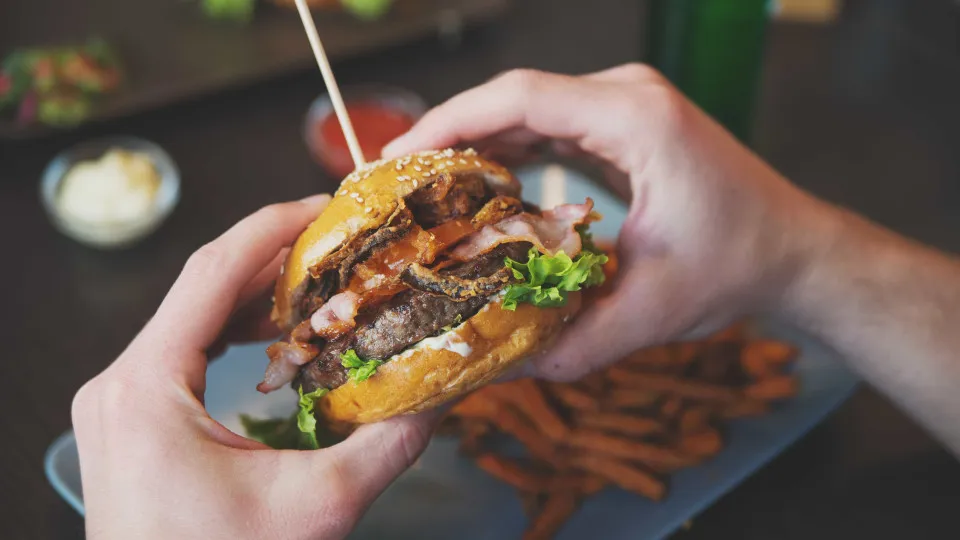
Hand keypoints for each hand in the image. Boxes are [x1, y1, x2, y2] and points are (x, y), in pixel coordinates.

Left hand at [71, 195, 437, 539]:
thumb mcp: (317, 507)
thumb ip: (388, 445)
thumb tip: (444, 392)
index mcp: (146, 387)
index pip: (211, 272)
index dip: (274, 227)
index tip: (327, 206)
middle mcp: (119, 382)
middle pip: (202, 287)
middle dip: (275, 258)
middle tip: (341, 243)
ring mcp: (118, 401)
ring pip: (192, 317)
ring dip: (255, 295)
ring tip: (320, 281)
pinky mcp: (131, 420)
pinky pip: (183, 351)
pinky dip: (233, 331)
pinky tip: (276, 332)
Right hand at [384, 64, 832, 380]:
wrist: (792, 250)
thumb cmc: (738, 266)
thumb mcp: (650, 313)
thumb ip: (570, 344)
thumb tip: (492, 370)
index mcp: (636, 120)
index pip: (522, 98)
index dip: (451, 122)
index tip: (400, 159)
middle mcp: (627, 96)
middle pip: (515, 98)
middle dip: (449, 136)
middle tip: (396, 183)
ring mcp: (625, 105)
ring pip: (527, 109)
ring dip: (473, 142)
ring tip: (422, 188)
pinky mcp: (621, 123)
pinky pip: (549, 124)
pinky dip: (507, 149)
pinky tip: (475, 186)